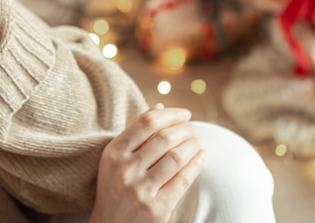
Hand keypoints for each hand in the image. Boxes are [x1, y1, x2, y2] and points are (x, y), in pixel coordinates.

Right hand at [88, 104, 204, 222]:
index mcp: (114, 152)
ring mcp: (140, 190)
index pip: (146, 122)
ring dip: (192, 145)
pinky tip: (201, 157)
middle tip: (194, 129)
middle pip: (164, 138)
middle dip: (185, 129)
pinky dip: (196, 165)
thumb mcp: (115, 157)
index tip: (185, 114)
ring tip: (197, 142)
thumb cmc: (115, 185)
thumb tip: (159, 106)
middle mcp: (125, 170)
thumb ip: (134, 131)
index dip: (170, 114)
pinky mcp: (156, 208)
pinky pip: (182, 180)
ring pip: (175, 157)